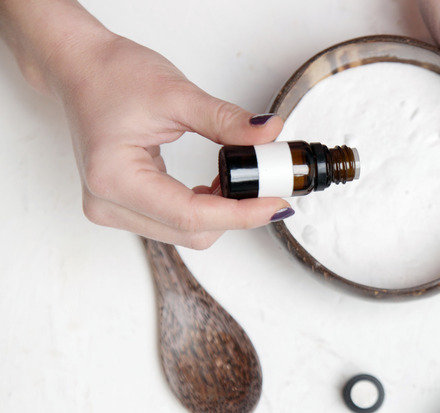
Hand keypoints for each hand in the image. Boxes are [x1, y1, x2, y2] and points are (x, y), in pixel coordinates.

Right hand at [1, 1, 290, 249]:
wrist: (82, 70)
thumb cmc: (112, 76)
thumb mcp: (177, 94)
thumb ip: (226, 121)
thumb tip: (268, 135)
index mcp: (114, 178)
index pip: (191, 216)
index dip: (241, 214)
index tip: (274, 203)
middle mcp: (108, 203)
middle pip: (191, 232)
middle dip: (235, 213)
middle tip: (268, 185)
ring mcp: (112, 209)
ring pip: (186, 233)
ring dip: (220, 212)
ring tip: (240, 178)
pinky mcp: (123, 207)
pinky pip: (175, 222)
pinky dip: (204, 208)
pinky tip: (218, 184)